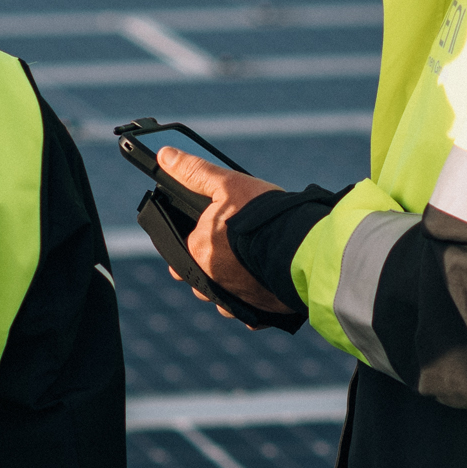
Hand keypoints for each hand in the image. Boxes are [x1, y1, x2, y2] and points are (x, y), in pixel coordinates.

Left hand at [158, 147, 291, 319]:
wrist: (303, 248)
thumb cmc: (263, 215)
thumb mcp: (227, 184)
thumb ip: (195, 171)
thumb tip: (164, 154)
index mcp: (198, 252)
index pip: (188, 247)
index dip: (201, 236)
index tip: (216, 230)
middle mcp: (210, 281)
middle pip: (202, 274)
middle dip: (213, 264)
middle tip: (236, 245)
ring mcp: (233, 300)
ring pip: (223, 295)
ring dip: (231, 283)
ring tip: (251, 263)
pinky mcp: (256, 313)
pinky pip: (247, 309)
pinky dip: (252, 299)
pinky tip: (263, 283)